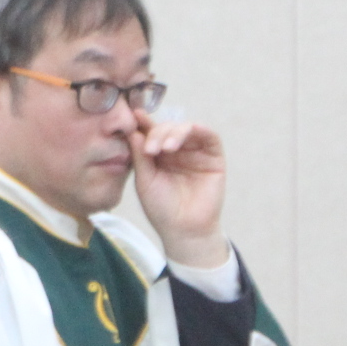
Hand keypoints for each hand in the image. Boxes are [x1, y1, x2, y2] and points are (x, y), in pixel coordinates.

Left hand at [127, 112, 228, 268]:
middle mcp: (177, 151)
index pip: (151, 133)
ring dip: (174, 132)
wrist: (184, 230)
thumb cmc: (161, 209)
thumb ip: (139, 155)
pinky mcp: (213, 156)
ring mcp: (195, 152)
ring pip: (186, 128)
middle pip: (167, 127)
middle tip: (150, 148)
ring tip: (164, 148)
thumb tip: (133, 129)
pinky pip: (209, 135)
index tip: (135, 115)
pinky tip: (182, 139)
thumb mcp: (144, 180)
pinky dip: (197, 130)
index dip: (144, 123)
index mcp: (158, 155)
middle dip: (157, 133)